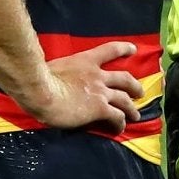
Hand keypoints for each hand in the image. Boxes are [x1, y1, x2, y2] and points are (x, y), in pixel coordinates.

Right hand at [27, 41, 142, 131]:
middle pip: (124, 78)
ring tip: (135, 115)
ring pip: (124, 100)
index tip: (133, 49)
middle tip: (139, 92)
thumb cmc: (39, 79)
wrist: (41, 91)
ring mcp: (101, 92)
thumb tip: (54, 78)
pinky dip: (120, 123)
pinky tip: (119, 129)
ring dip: (131, 108)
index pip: (109, 50)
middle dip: (134, 86)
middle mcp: (97, 75)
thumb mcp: (53, 68)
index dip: (123, 49)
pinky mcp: (100, 108)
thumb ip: (61, 72)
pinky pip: (116, 116)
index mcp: (84, 61)